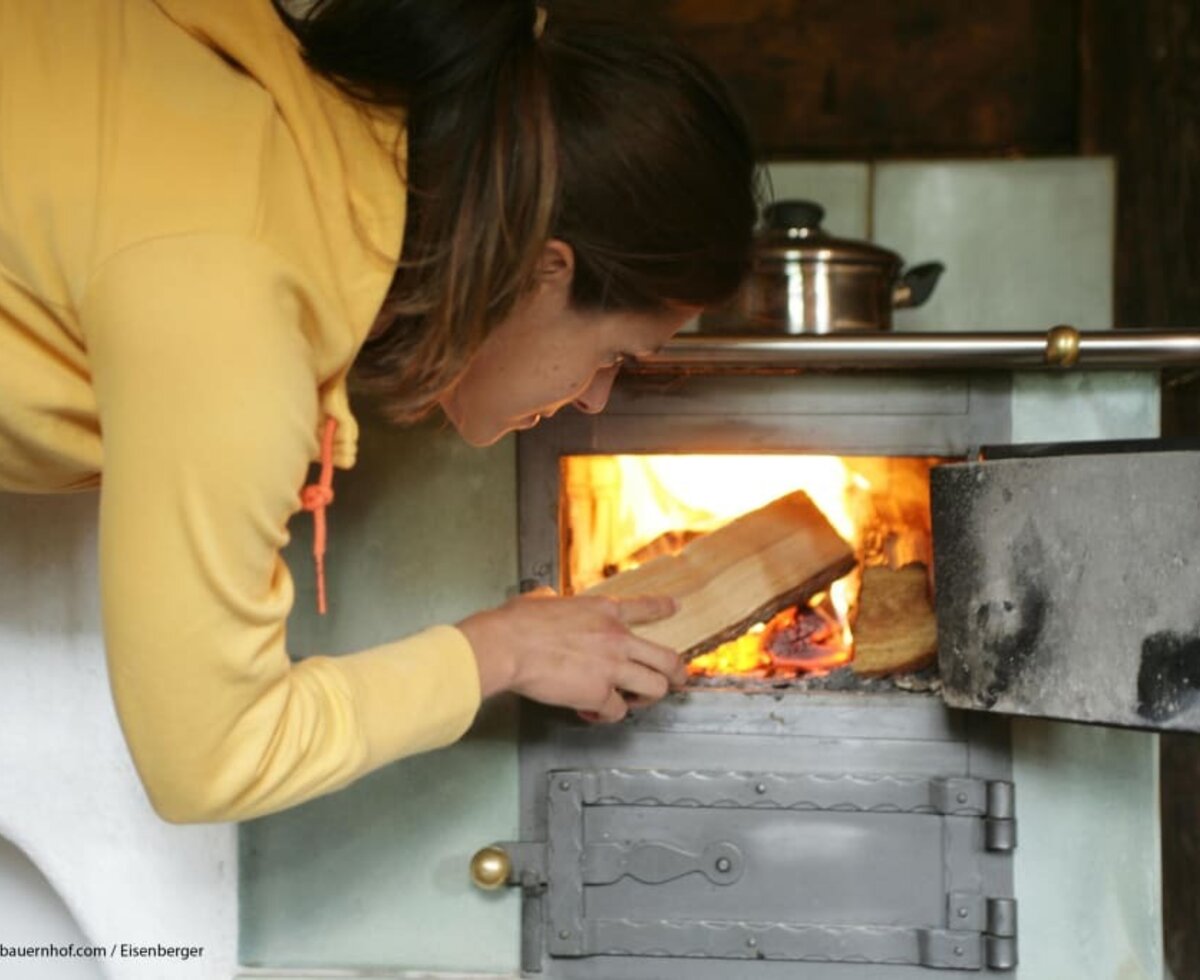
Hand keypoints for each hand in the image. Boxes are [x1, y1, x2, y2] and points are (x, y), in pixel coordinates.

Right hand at [458, 591, 685, 721]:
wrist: (508, 645)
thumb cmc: (517, 624)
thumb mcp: (541, 599)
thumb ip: (553, 601)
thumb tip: (546, 600)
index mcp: (603, 611)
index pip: (644, 607)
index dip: (663, 608)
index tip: (675, 608)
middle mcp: (616, 638)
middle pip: (666, 658)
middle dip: (676, 673)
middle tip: (677, 680)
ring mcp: (611, 667)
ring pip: (655, 688)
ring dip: (646, 699)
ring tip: (634, 702)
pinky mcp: (599, 693)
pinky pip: (617, 712)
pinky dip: (606, 716)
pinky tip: (592, 712)